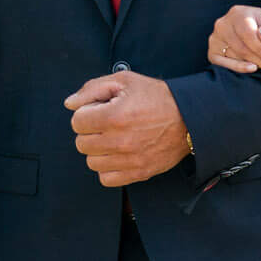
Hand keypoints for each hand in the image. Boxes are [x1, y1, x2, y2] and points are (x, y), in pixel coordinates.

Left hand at [64, 70, 190, 186]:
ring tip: (113, 139)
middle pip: (82, 143)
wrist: (190, 118)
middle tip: (107, 124)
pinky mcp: (139, 173)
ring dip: (98, 151)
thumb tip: (70, 104)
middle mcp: (120, 141)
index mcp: (114, 116)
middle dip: (91, 132)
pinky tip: (117, 155)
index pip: (77, 122)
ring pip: (92, 162)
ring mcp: (129, 160)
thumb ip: (92, 89)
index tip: (100, 111)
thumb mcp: (125, 81)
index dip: (86, 114)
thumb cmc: (158, 97)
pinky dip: (108, 168)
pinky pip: (106, 179)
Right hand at [208, 8, 260, 73]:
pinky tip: (252, 68)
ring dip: (255, 65)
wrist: (259, 31)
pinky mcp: (213, 53)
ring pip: (234, 57)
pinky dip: (238, 68)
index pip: (247, 34)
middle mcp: (222, 25)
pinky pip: (223, 65)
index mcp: (238, 13)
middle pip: (241, 48)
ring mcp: (215, 39)